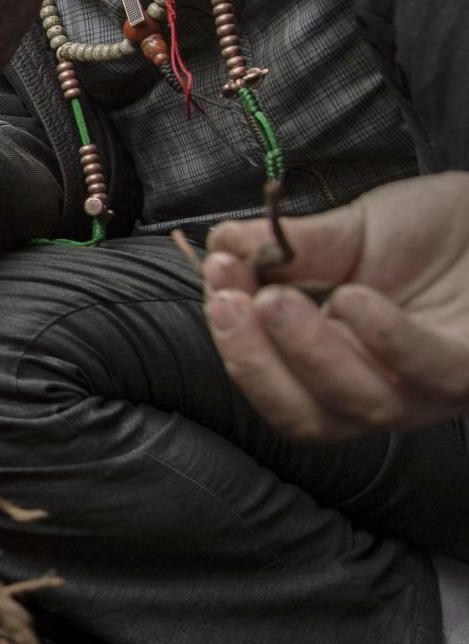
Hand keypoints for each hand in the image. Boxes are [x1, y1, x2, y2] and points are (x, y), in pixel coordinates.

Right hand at [199, 174, 468, 441]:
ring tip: (277, 298)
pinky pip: (426, 371)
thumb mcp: (348, 229)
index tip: (216, 277)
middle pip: (302, 414)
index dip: (235, 339)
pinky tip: (353, 299)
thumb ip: (287, 244)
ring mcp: (425, 388)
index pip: (269, 377)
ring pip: (357, 404)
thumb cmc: (427, 230)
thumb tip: (221, 244)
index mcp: (329, 361)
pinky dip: (382, 340)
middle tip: (231, 302)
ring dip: (307, 353)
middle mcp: (372, 388)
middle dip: (254, 362)